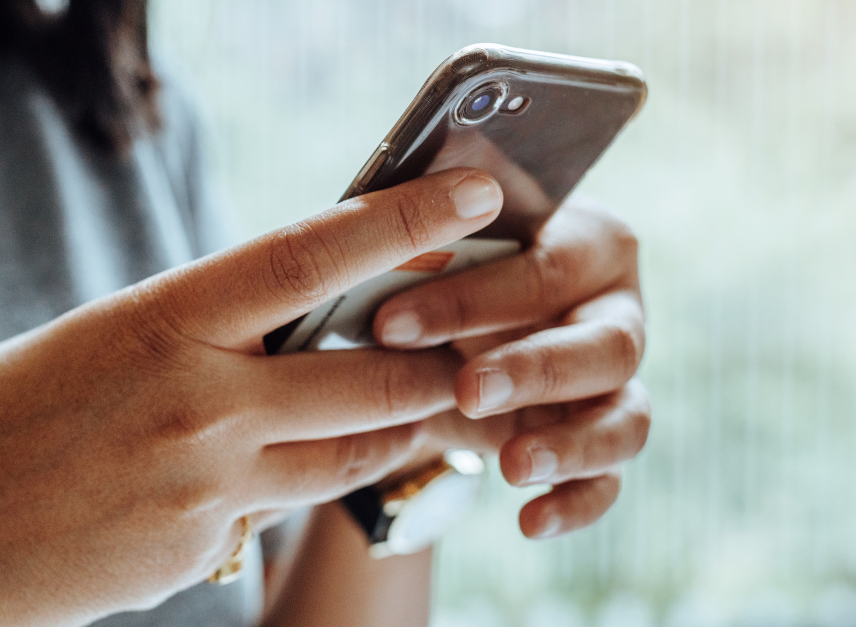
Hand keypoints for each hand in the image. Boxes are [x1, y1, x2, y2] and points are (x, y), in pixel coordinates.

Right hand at [0, 169, 505, 626]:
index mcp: (158, 326)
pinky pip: (269, 513)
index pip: (307, 259)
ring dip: (385, 432)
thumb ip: (186, 339)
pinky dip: (276, 489)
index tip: (470, 194)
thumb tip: (267, 337)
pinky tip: (227, 480)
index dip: (400, 221)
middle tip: (464, 347)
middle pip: (368, 381)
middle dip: (431, 366)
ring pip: (345, 458)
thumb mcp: (87, 346)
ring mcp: (204, 491)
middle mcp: (197, 409)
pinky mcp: (199, 555)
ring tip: (402, 411)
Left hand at [372, 199, 649, 538]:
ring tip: (510, 464)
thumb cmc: (432, 276)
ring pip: (626, 414)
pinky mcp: (604, 438)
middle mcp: (614, 307)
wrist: (440, 344)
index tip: (389, 321)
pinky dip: (579, 499)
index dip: (474, 296)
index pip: (547, 266)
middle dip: (532, 367)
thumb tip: (372, 222)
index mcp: (580, 240)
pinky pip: (612, 477)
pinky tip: (530, 521)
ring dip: (571, 441)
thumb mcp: (421, 251)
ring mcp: (616, 379)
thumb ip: (416, 235)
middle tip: (463, 389)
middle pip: (604, 341)